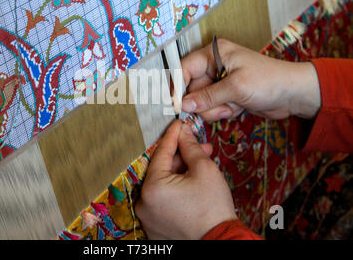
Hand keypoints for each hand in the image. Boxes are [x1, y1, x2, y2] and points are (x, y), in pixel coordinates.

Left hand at [135, 120, 236, 239]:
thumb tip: (183, 132)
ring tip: (200, 165)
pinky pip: (163, 200)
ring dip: (180, 173)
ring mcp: (147, 216)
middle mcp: (144, 203)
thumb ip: (190, 147)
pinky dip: (175, 189)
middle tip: (199, 147)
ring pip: (163, 185)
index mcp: (152, 187)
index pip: (161, 153)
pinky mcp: (154, 226)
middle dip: (182, 157)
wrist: (220, 242)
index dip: (172, 135)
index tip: (179, 124)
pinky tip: (191, 182)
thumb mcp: (204, 169)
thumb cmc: (213, 208)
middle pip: (162, 170)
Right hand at [181, 39, 320, 120]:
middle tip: (223, 104)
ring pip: (200, 101)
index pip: (184, 68)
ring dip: (216, 109)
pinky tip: (238, 107)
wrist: (293, 94)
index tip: (175, 105)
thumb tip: (183, 105)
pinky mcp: (224, 95)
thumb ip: (207, 96)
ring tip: (234, 105)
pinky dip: (223, 111)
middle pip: (191, 88)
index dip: (178, 86)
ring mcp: (218, 81)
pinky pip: (211, 108)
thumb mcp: (236, 87)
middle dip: (205, 102)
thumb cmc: (268, 81)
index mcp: (214, 54)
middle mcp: (213, 66)